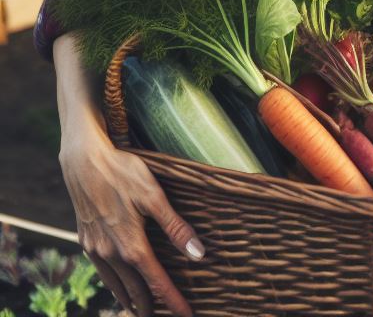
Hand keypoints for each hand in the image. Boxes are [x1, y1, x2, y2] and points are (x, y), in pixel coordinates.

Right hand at [60, 128, 203, 316]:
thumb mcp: (154, 196)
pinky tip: (118, 284)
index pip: (157, 283)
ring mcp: (95, 249)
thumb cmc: (123, 173)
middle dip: (151, 307)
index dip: (173, 301)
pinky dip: (114, 285)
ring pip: (116, 285)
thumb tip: (198, 255)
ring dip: (131, 300)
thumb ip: (176, 227)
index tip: (187, 315)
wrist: (82, 162)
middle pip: (135, 290)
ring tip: (142, 310)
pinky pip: (103, 273)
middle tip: (165, 316)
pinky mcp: (86, 241)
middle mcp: (111, 254)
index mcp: (131, 245)